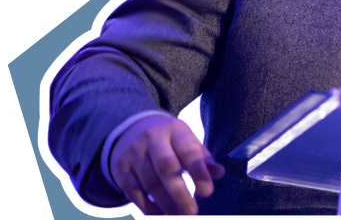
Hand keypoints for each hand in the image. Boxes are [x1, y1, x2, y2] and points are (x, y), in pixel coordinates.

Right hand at [109, 114, 225, 214]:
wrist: (132, 130)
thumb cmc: (170, 141)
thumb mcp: (187, 141)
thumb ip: (203, 157)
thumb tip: (219, 172)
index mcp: (175, 129)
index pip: (189, 150)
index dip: (199, 172)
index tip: (208, 193)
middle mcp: (152, 138)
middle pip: (166, 167)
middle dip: (180, 192)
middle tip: (193, 212)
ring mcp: (133, 153)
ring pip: (150, 182)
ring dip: (166, 204)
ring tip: (180, 217)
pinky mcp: (120, 169)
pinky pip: (134, 192)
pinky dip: (148, 207)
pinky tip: (161, 216)